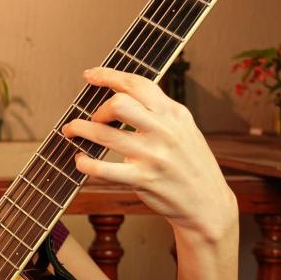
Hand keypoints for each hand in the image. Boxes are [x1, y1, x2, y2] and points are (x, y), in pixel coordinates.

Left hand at [62, 66, 236, 241]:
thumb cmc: (191, 165)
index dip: (108, 75)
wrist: (208, 204)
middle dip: (97, 108)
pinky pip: (102, 169)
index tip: (90, 75)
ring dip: (79, 129)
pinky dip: (84, 163)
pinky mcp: (142, 179)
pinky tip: (81, 160)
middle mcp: (164, 131)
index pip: (138, 84)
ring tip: (72, 131)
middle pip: (119, 103)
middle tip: (92, 118)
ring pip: (104, 134)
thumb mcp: (184, 129)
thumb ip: (159, 112)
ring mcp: (153, 155)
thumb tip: (122, 96)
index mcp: (175, 113)